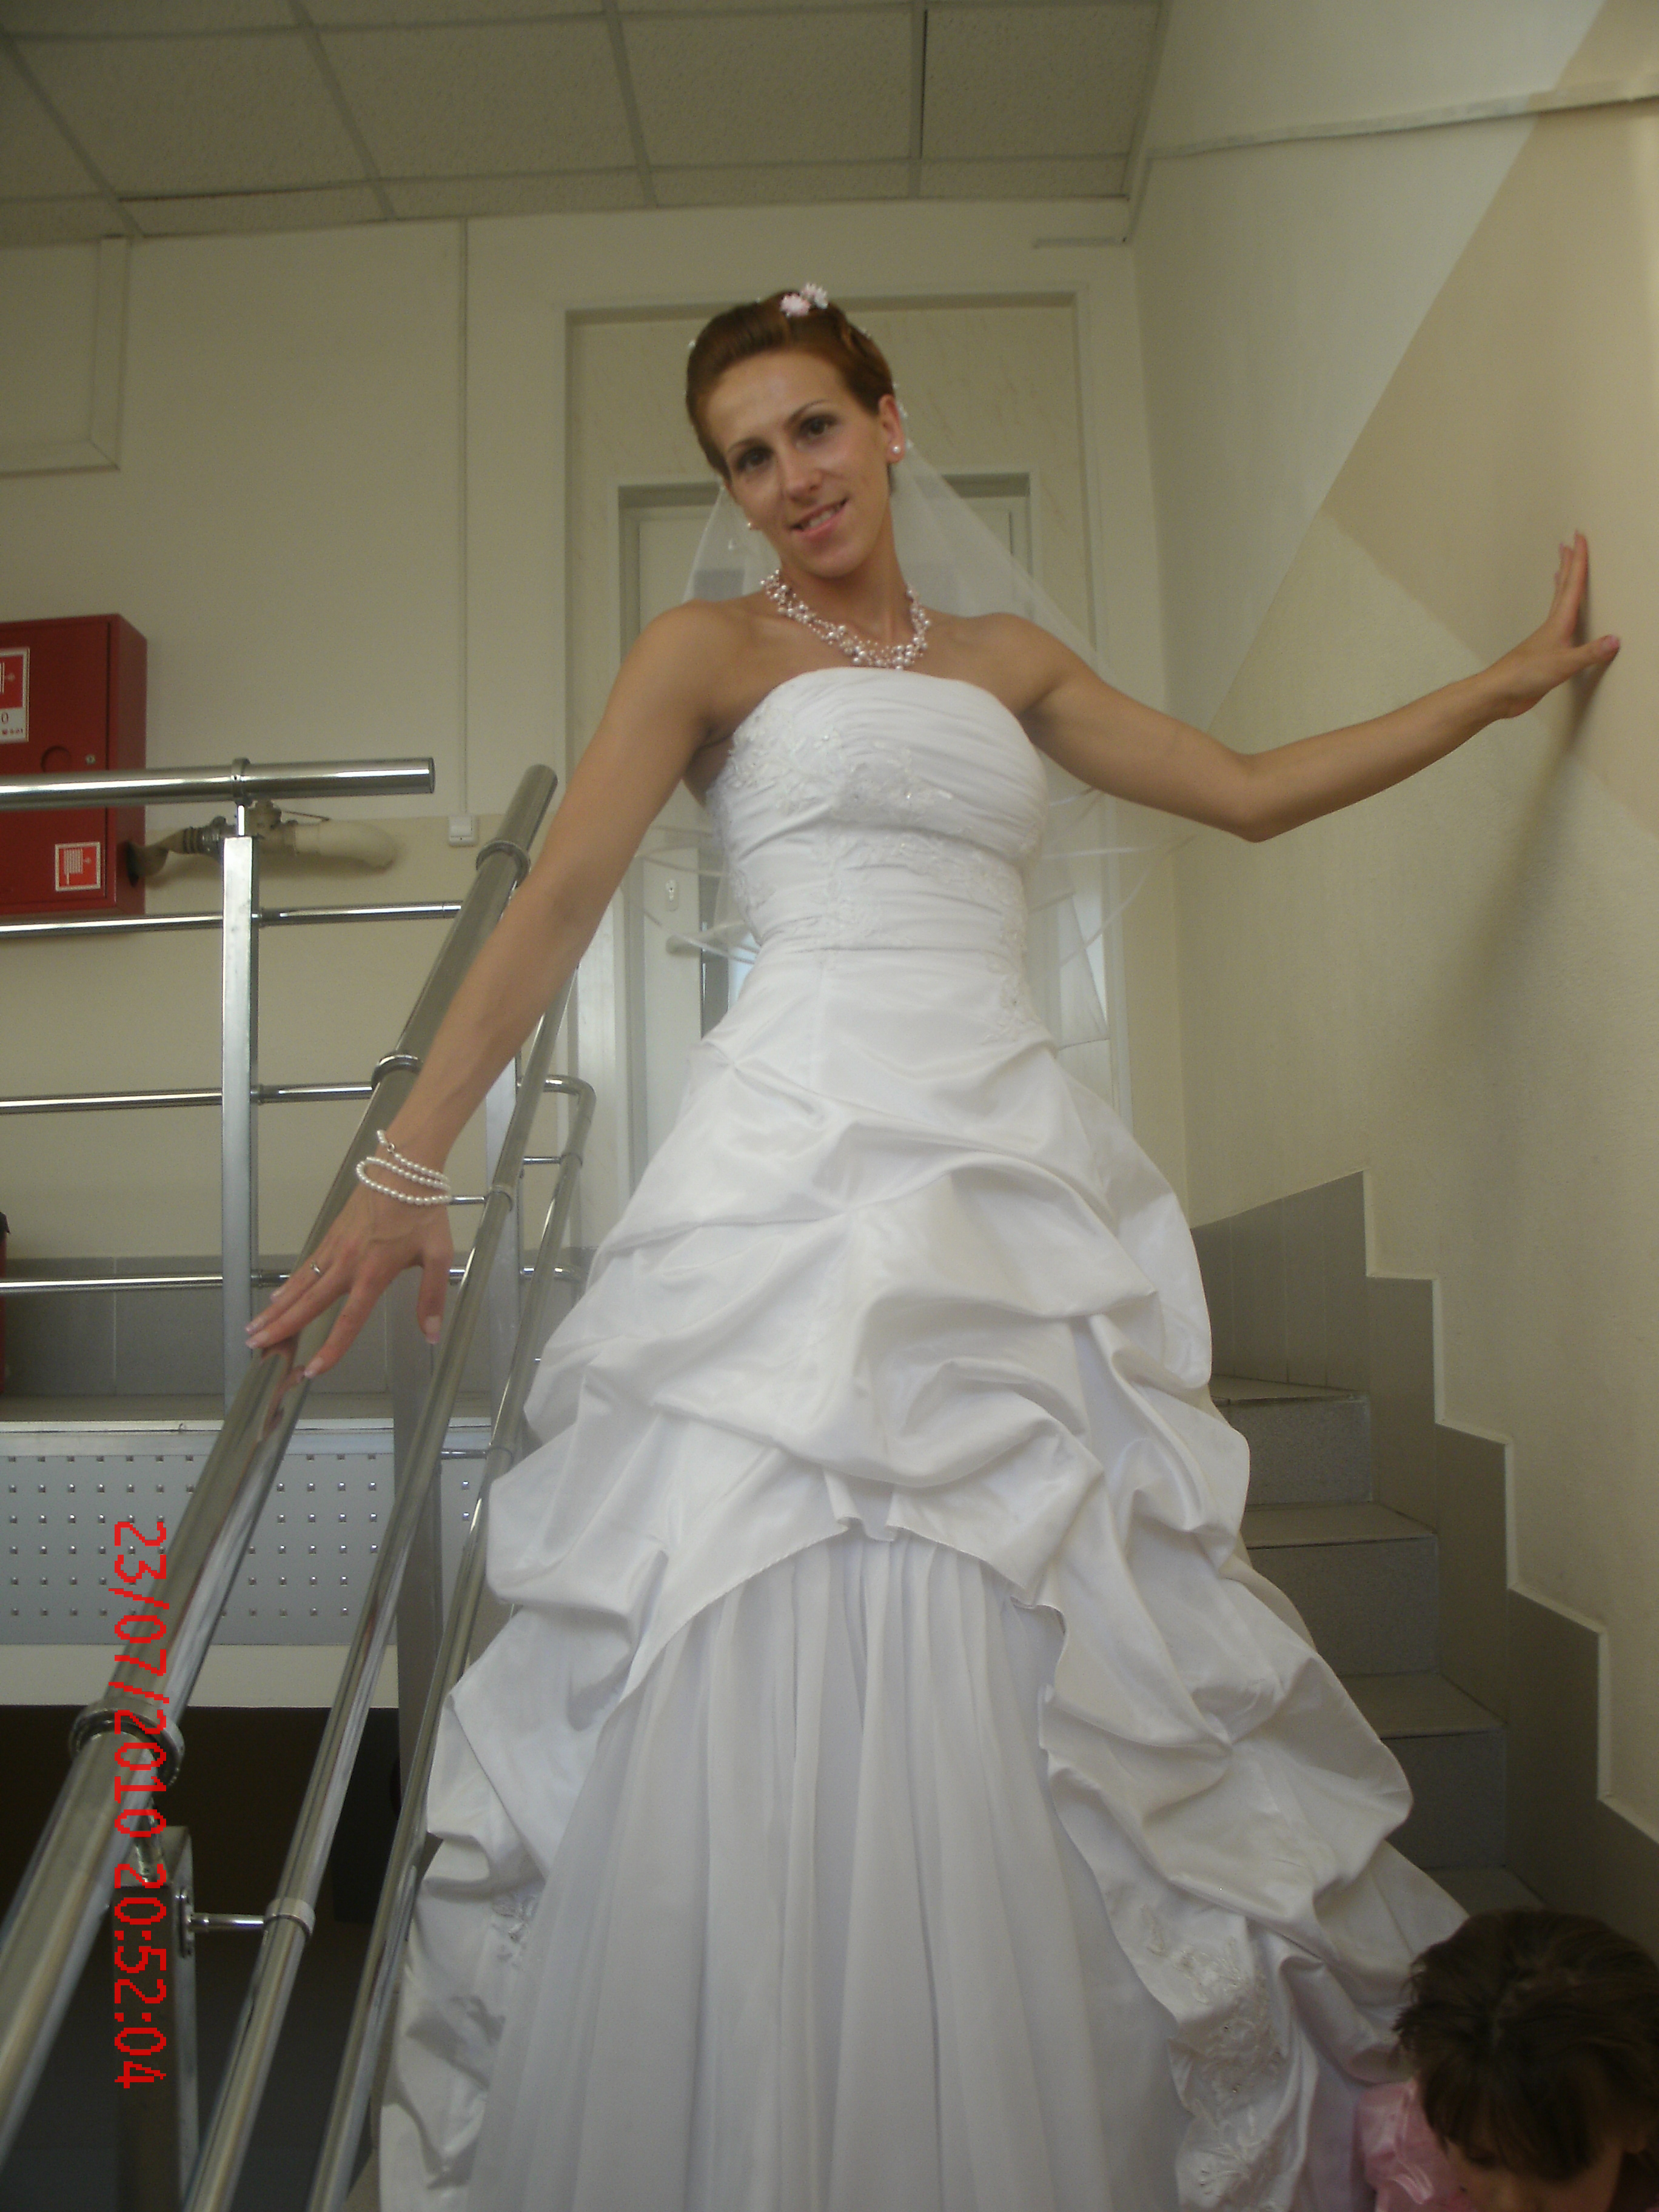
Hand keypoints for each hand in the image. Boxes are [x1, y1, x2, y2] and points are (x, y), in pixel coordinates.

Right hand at [246, 1179, 452, 1379]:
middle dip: (282, 1329)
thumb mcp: (438, 1255)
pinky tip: (279, 1298)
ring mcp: (336, 1249)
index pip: (349, 1321)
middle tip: (256, 1347)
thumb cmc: (423, 1212)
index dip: (331, 1348)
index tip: (313, 1370)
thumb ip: (432, 1297)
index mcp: (373, 1274)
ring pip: (300, 1285)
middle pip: (309, 1304)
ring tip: (255, 1329)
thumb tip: (431, 1335)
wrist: (404, 1170)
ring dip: (277, 1309)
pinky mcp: (332, 1235)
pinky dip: (290, 1285)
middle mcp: (348, 1265)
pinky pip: (307, 1266)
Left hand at [1488, 533, 1618, 719]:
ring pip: (1557, 606)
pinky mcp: (1544, 655)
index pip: (1572, 585)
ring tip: (1561, 572)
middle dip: (1567, 566)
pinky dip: (1561, 615)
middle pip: (1562, 589)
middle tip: (1568, 544)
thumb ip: (1590, 653)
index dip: (1578, 561)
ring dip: (1562, 586)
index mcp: (1558, 623)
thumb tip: (1615, 640)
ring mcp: (1546, 640)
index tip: (1579, 538)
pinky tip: (1563, 622)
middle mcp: (1552, 626)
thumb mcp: (1564, 664)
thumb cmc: (1525, 676)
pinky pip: (1557, 627)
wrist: (1499, 694)